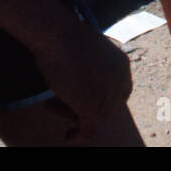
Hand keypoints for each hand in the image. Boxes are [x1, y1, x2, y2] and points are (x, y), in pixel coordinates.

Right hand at [32, 23, 133, 142]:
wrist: (57, 33)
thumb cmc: (64, 37)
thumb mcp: (84, 51)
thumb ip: (90, 68)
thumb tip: (83, 82)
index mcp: (122, 65)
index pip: (117, 92)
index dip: (98, 99)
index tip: (75, 97)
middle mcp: (121, 81)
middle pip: (106, 106)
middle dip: (81, 106)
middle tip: (52, 101)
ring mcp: (108, 95)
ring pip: (93, 117)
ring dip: (69, 113)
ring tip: (48, 104)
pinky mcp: (93, 107)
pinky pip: (88, 129)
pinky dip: (78, 135)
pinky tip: (69, 137)